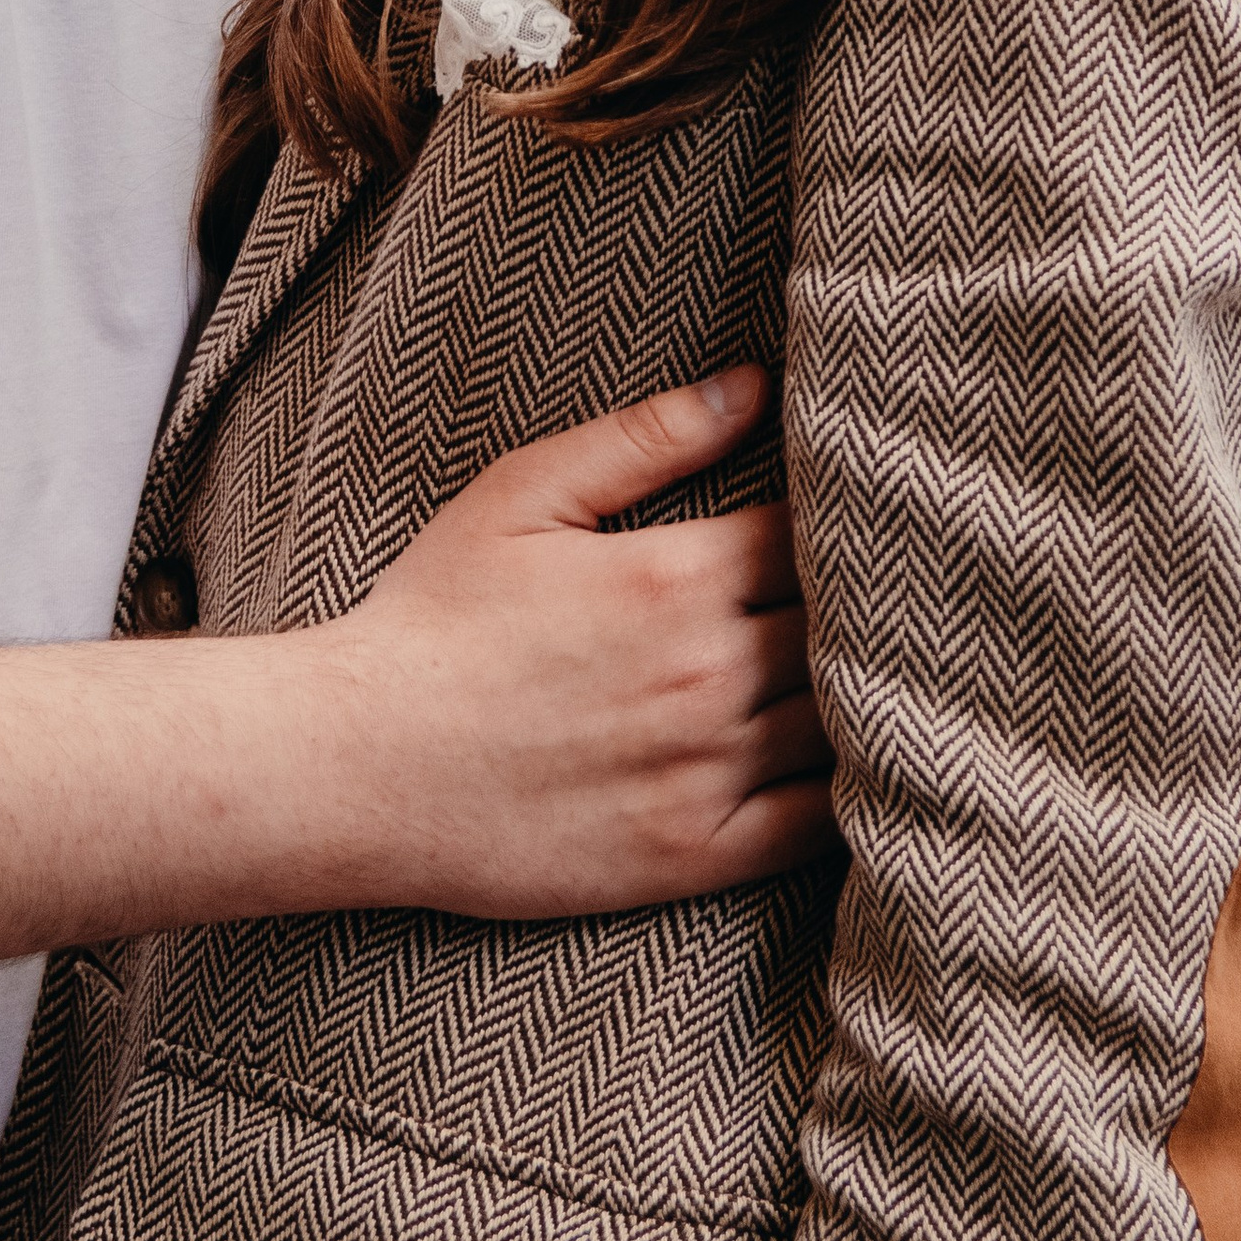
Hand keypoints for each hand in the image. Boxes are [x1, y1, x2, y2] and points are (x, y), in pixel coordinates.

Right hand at [325, 367, 832, 918]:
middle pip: (848, 627)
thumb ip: (647, 436)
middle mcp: (709, 673)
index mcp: (676, 575)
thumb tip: (754, 386)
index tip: (853, 521)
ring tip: (880, 669)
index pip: (818, 535)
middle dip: (865, 604)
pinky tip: (858, 766)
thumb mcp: (524, 495)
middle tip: (882, 592)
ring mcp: (706, 770)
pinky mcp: (695, 854)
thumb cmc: (433, 620)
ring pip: (845, 722)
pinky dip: (853, 793)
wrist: (357, 764)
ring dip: (868, 691)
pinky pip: (818, 826)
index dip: (846, 524)